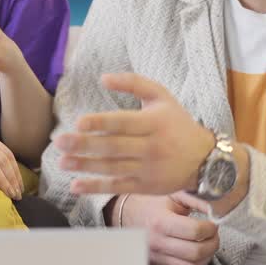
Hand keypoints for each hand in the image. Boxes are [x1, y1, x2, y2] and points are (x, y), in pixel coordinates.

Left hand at [53, 73, 213, 194]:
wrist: (205, 159)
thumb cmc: (177, 123)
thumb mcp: (162, 97)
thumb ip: (134, 83)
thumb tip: (103, 77)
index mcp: (154, 123)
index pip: (123, 123)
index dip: (101, 123)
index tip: (79, 122)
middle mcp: (151, 147)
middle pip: (113, 147)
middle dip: (84, 145)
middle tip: (60, 142)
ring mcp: (148, 169)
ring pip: (112, 168)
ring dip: (85, 166)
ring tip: (62, 162)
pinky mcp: (145, 186)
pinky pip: (117, 187)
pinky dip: (96, 187)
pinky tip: (76, 186)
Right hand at [119, 193, 218, 264]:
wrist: (129, 217)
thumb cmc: (154, 205)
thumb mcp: (174, 195)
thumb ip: (197, 200)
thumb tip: (217, 209)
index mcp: (160, 222)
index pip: (195, 231)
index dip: (211, 228)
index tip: (213, 223)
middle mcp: (157, 243)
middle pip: (195, 253)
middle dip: (213, 244)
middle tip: (213, 235)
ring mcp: (157, 259)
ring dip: (206, 259)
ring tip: (207, 246)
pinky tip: (198, 259)